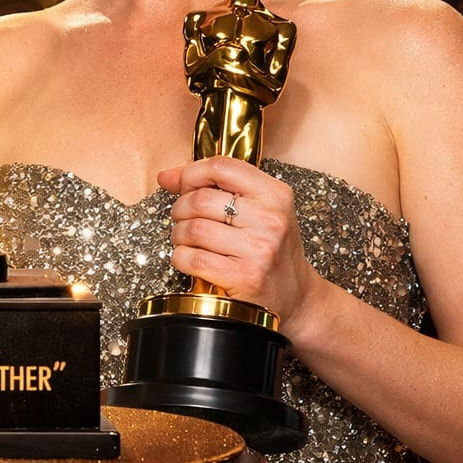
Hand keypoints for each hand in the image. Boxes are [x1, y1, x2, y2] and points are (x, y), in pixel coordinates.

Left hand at [158, 157, 320, 326]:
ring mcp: (259, 249)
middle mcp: (270, 219)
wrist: (296, 296)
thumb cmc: (271, 250)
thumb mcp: (257, 210)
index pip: (221, 166)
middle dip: (180, 209)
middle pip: (200, 199)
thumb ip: (215, 187)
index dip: (191, 173)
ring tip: (188, 240)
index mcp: (275, 195)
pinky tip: (192, 259)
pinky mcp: (245, 277)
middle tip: (184, 219)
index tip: (183, 185)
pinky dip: (181, 258)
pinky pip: (192, 258)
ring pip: (193, 229)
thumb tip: (166, 176)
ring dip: (179, 235)